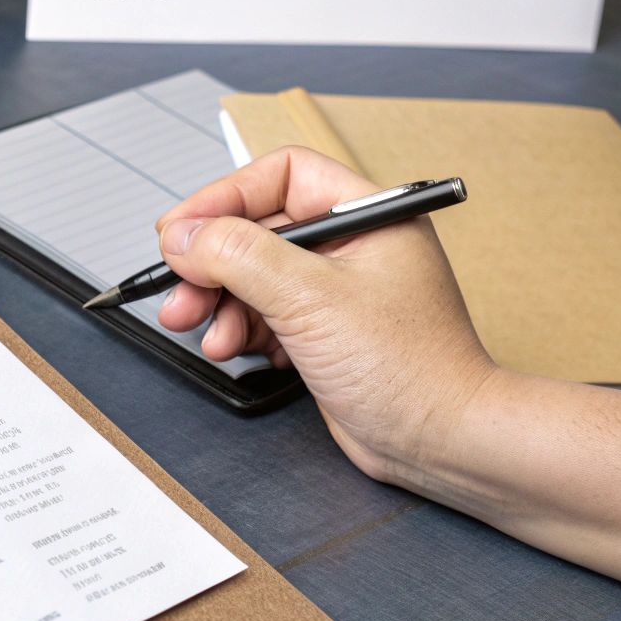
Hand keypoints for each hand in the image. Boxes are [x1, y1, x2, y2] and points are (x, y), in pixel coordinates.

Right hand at [154, 146, 494, 482]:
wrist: (443, 443)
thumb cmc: (409, 368)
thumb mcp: (310, 299)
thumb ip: (239, 256)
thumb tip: (182, 235)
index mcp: (366, 215)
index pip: (280, 177)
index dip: (224, 198)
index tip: (179, 230)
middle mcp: (352, 245)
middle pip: (258, 229)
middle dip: (211, 263)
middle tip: (177, 292)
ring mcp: (338, 291)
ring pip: (254, 276)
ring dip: (218, 302)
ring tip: (201, 332)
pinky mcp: (325, 333)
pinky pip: (265, 314)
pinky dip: (241, 330)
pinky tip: (234, 350)